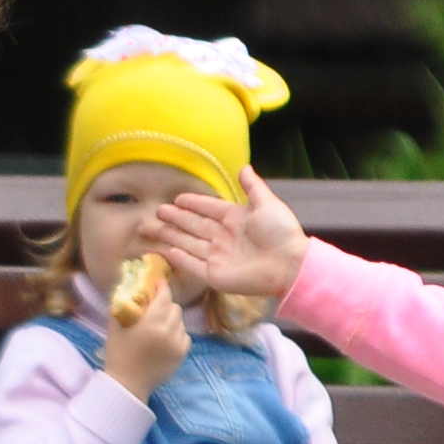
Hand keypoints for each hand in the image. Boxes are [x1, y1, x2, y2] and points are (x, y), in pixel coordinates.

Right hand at [99, 280, 190, 398]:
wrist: (128, 384)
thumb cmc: (118, 353)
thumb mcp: (115, 325)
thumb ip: (123, 303)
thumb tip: (130, 283)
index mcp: (151, 324)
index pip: (164, 297)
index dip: (162, 287)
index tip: (158, 283)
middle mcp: (168, 332)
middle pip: (175, 307)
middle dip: (166, 304)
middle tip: (156, 307)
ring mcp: (177, 345)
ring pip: (181, 321)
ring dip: (171, 319)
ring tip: (159, 324)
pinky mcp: (182, 355)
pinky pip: (185, 335)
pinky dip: (177, 333)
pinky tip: (165, 337)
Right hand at [156, 165, 307, 298]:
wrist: (288, 264)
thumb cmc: (280, 232)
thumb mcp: (267, 203)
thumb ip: (253, 186)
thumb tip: (244, 168)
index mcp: (235, 219)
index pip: (209, 209)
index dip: (194, 203)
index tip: (178, 198)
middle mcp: (224, 237)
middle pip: (195, 226)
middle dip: (177, 218)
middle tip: (159, 210)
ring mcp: (218, 257)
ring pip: (190, 244)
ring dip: (173, 235)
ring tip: (155, 227)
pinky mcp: (215, 275)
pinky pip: (194, 265)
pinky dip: (181, 259)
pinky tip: (167, 250)